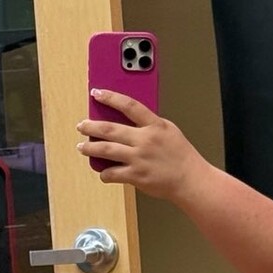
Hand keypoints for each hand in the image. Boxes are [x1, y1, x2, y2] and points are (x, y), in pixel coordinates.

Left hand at [76, 90, 206, 202]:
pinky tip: (103, 172)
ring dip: (90, 148)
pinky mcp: (136, 176)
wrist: (190, 179)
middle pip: (110, 129)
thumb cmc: (181, 156)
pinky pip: (112, 173)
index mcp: (155, 126)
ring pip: (106, 150)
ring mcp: (139, 158)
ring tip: (82, 147)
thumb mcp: (169, 131)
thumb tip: (128, 120)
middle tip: (82, 126)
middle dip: (91, 126)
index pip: (129, 105)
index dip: (111, 97)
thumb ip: (150, 124)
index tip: (97, 93)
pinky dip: (104, 173)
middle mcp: (145, 140)